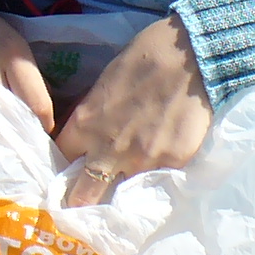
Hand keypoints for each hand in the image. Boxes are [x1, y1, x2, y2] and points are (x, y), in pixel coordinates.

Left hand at [55, 13, 212, 205]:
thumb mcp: (105, 83)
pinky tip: (160, 162)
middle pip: (83, 196)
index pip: (62, 158)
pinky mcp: (172, 165)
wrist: (192, 55)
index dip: (67, 162)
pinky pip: (156, 181)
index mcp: (85, 125)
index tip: (73, 163)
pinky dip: (154, 176)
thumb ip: (94, 115)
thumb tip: (90, 130)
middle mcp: (107, 150)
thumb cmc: (146, 56)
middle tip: (87, 197)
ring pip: (122, 194)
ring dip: (122, 188)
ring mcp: (141, 162)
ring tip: (128, 181)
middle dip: (81, 199)